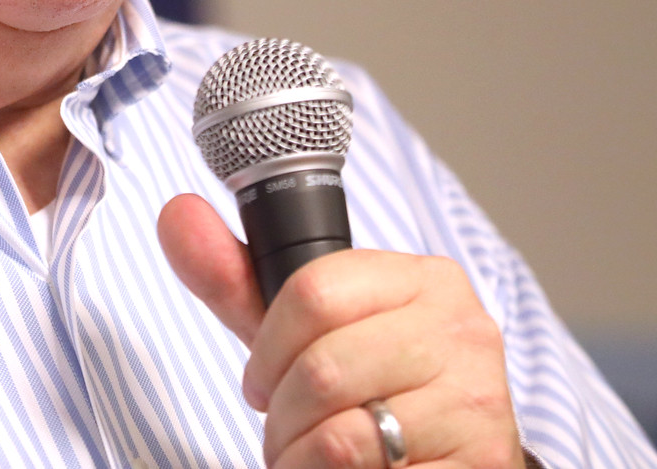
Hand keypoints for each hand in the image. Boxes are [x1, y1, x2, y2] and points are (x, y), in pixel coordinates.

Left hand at [159, 194, 524, 468]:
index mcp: (425, 280)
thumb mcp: (310, 332)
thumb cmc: (375, 389)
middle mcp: (462, 331)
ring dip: (304, 459)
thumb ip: (239, 279)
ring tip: (311, 459)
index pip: (313, 291)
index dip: (268, 349)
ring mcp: (477, 402)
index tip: (262, 381)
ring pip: (342, 435)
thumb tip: (176, 213)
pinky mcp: (479, 464)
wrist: (455, 458)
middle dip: (282, 416)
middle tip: (287, 432)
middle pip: (321, 368)